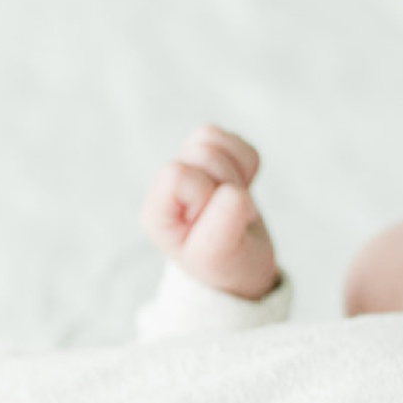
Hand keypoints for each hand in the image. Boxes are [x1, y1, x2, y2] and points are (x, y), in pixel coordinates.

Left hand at [141, 125, 278, 300]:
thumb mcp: (217, 256)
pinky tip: (240, 187)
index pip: (179, 174)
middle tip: (230, 215)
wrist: (242, 261)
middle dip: (228, 183)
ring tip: (233, 202)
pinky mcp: (212, 156)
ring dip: (236, 172)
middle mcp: (165, 185)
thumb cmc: (224, 262)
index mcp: (156, 211)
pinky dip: (245, 163)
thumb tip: (235, 194)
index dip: (207, 195)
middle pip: (202, 153)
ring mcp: (188, 167)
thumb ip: (220, 229)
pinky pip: (233, 140)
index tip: (214, 223)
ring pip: (213, 140)